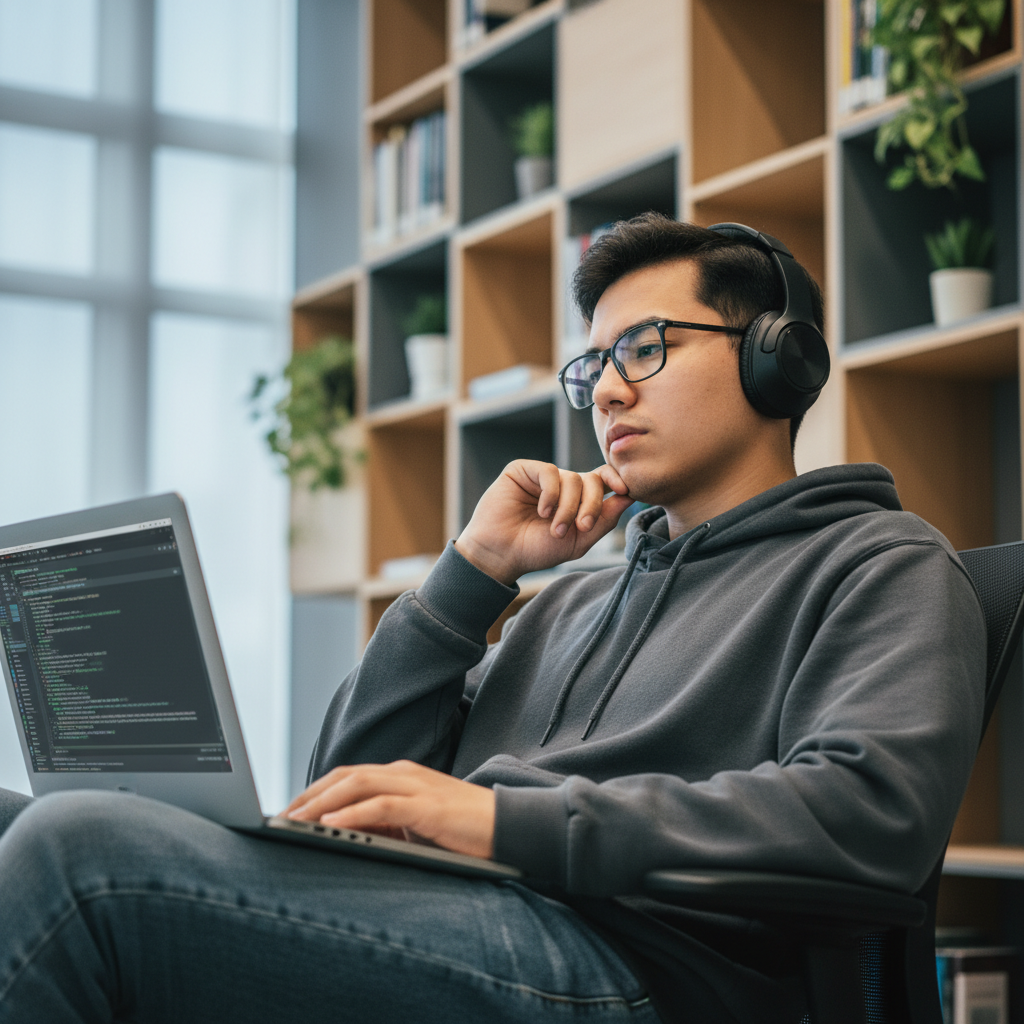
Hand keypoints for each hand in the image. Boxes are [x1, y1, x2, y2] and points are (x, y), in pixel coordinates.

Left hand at [283, 760, 495, 859]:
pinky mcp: (428, 807)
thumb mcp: (417, 825)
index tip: (289, 810)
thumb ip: (387, 823)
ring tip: (296, 820)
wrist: (509, 827)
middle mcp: (404, 774)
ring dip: (323, 803)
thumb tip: (346, 835)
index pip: (348, 776)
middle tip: (281, 816)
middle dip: (309, 795)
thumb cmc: (463, 830)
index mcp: (401, 775)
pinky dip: (353, 814)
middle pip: (345, 775)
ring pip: (358, 785)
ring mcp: (416, 787)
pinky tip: (331, 826)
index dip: (316, 791)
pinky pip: (382, 806)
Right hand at [456, 460, 633, 584]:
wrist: (501, 554)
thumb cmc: (536, 550)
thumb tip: (628, 497)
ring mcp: (543, 477)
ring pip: (573, 478)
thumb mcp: (578, 541)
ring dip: (568, 507)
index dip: (616, 480)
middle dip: (592, 504)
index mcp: (577, 500)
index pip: (603, 480)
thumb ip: (604, 520)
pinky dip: (551, 494)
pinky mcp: (524, 470)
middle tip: (582, 527)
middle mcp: (562, 485)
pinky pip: (550, 472)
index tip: (624, 490)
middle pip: (592, 479)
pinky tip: (542, 512)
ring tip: (555, 528)